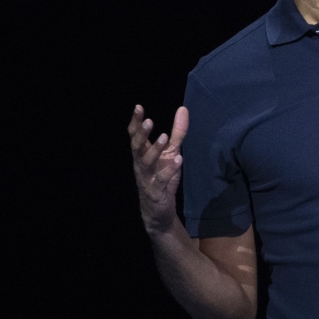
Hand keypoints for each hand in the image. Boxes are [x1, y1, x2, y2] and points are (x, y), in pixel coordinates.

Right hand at [128, 105, 189, 234]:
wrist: (158, 211)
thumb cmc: (162, 177)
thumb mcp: (172, 152)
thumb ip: (177, 132)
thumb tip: (183, 109)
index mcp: (142, 154)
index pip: (135, 136)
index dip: (136, 122)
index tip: (138, 107)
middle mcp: (141, 164)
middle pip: (137, 147)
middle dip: (142, 134)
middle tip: (149, 121)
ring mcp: (147, 178)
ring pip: (147, 163)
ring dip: (155, 150)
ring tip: (164, 137)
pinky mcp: (156, 191)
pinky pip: (161, 180)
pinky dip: (169, 170)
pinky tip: (178, 160)